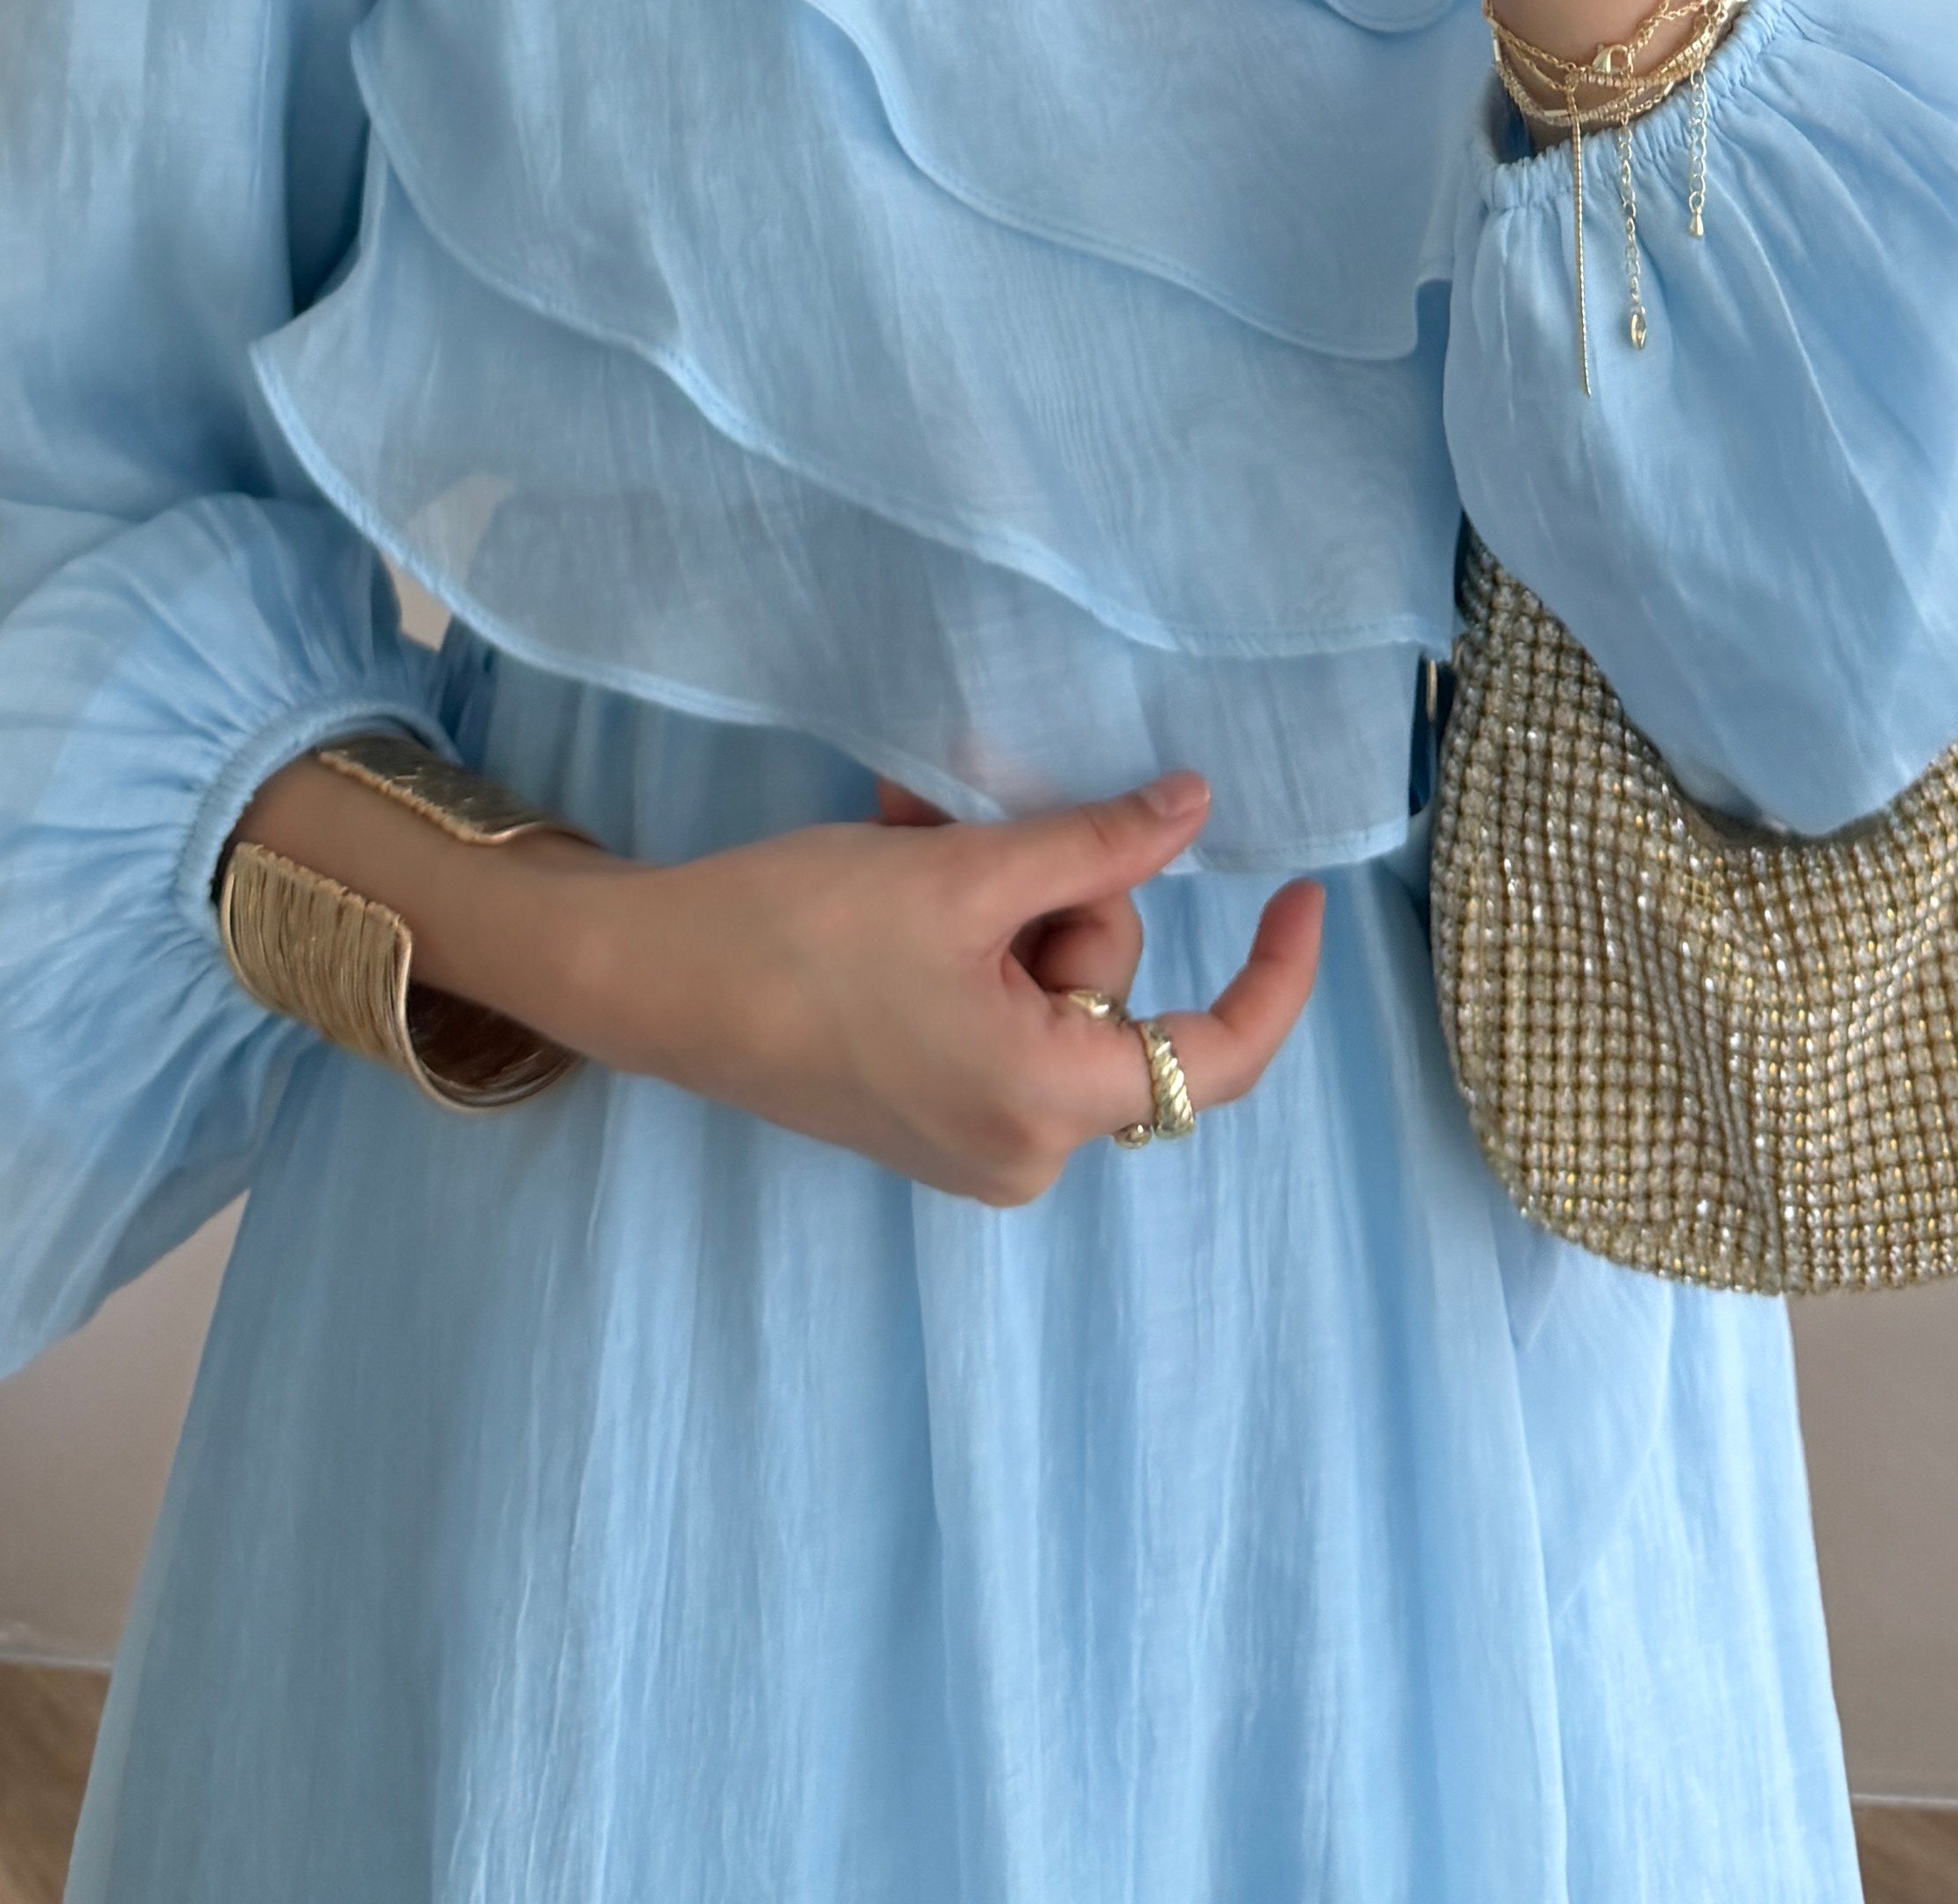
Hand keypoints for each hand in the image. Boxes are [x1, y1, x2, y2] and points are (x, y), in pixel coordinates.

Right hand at [241, 747, 1330, 1207]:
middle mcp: (1024, 1146)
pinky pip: (997, 1005)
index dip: (1277, 977)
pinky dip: (967, 928)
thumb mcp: (965, 875)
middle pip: (1110, 988)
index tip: (1305, 894)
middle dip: (1056, 890)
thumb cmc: (802, 933)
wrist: (652, 981)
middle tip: (968, 829)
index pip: (1218, 1057)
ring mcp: (973, 1137)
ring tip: (911, 829)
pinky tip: (895, 856)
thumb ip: (1097, 847)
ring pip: (1050, 983)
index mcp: (1047, 1105)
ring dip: (998, 890)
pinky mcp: (928, 1111)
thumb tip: (1199, 811)